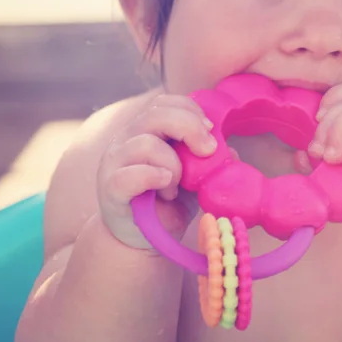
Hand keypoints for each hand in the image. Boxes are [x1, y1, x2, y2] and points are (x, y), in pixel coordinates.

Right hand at [97, 93, 216, 249]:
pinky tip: (167, 187)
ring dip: (173, 164)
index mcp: (145, 129)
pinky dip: (154, 177)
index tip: (211, 129)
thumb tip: (231, 151)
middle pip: (156, 114)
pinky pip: (129, 175)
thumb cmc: (168, 201)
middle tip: (207, 151)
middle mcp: (126, 139)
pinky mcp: (110, 188)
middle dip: (189, 128)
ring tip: (178, 184)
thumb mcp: (195, 176)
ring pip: (146, 144)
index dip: (190, 109)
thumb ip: (210, 160)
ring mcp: (114, 162)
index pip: (164, 102)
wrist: (141, 238)